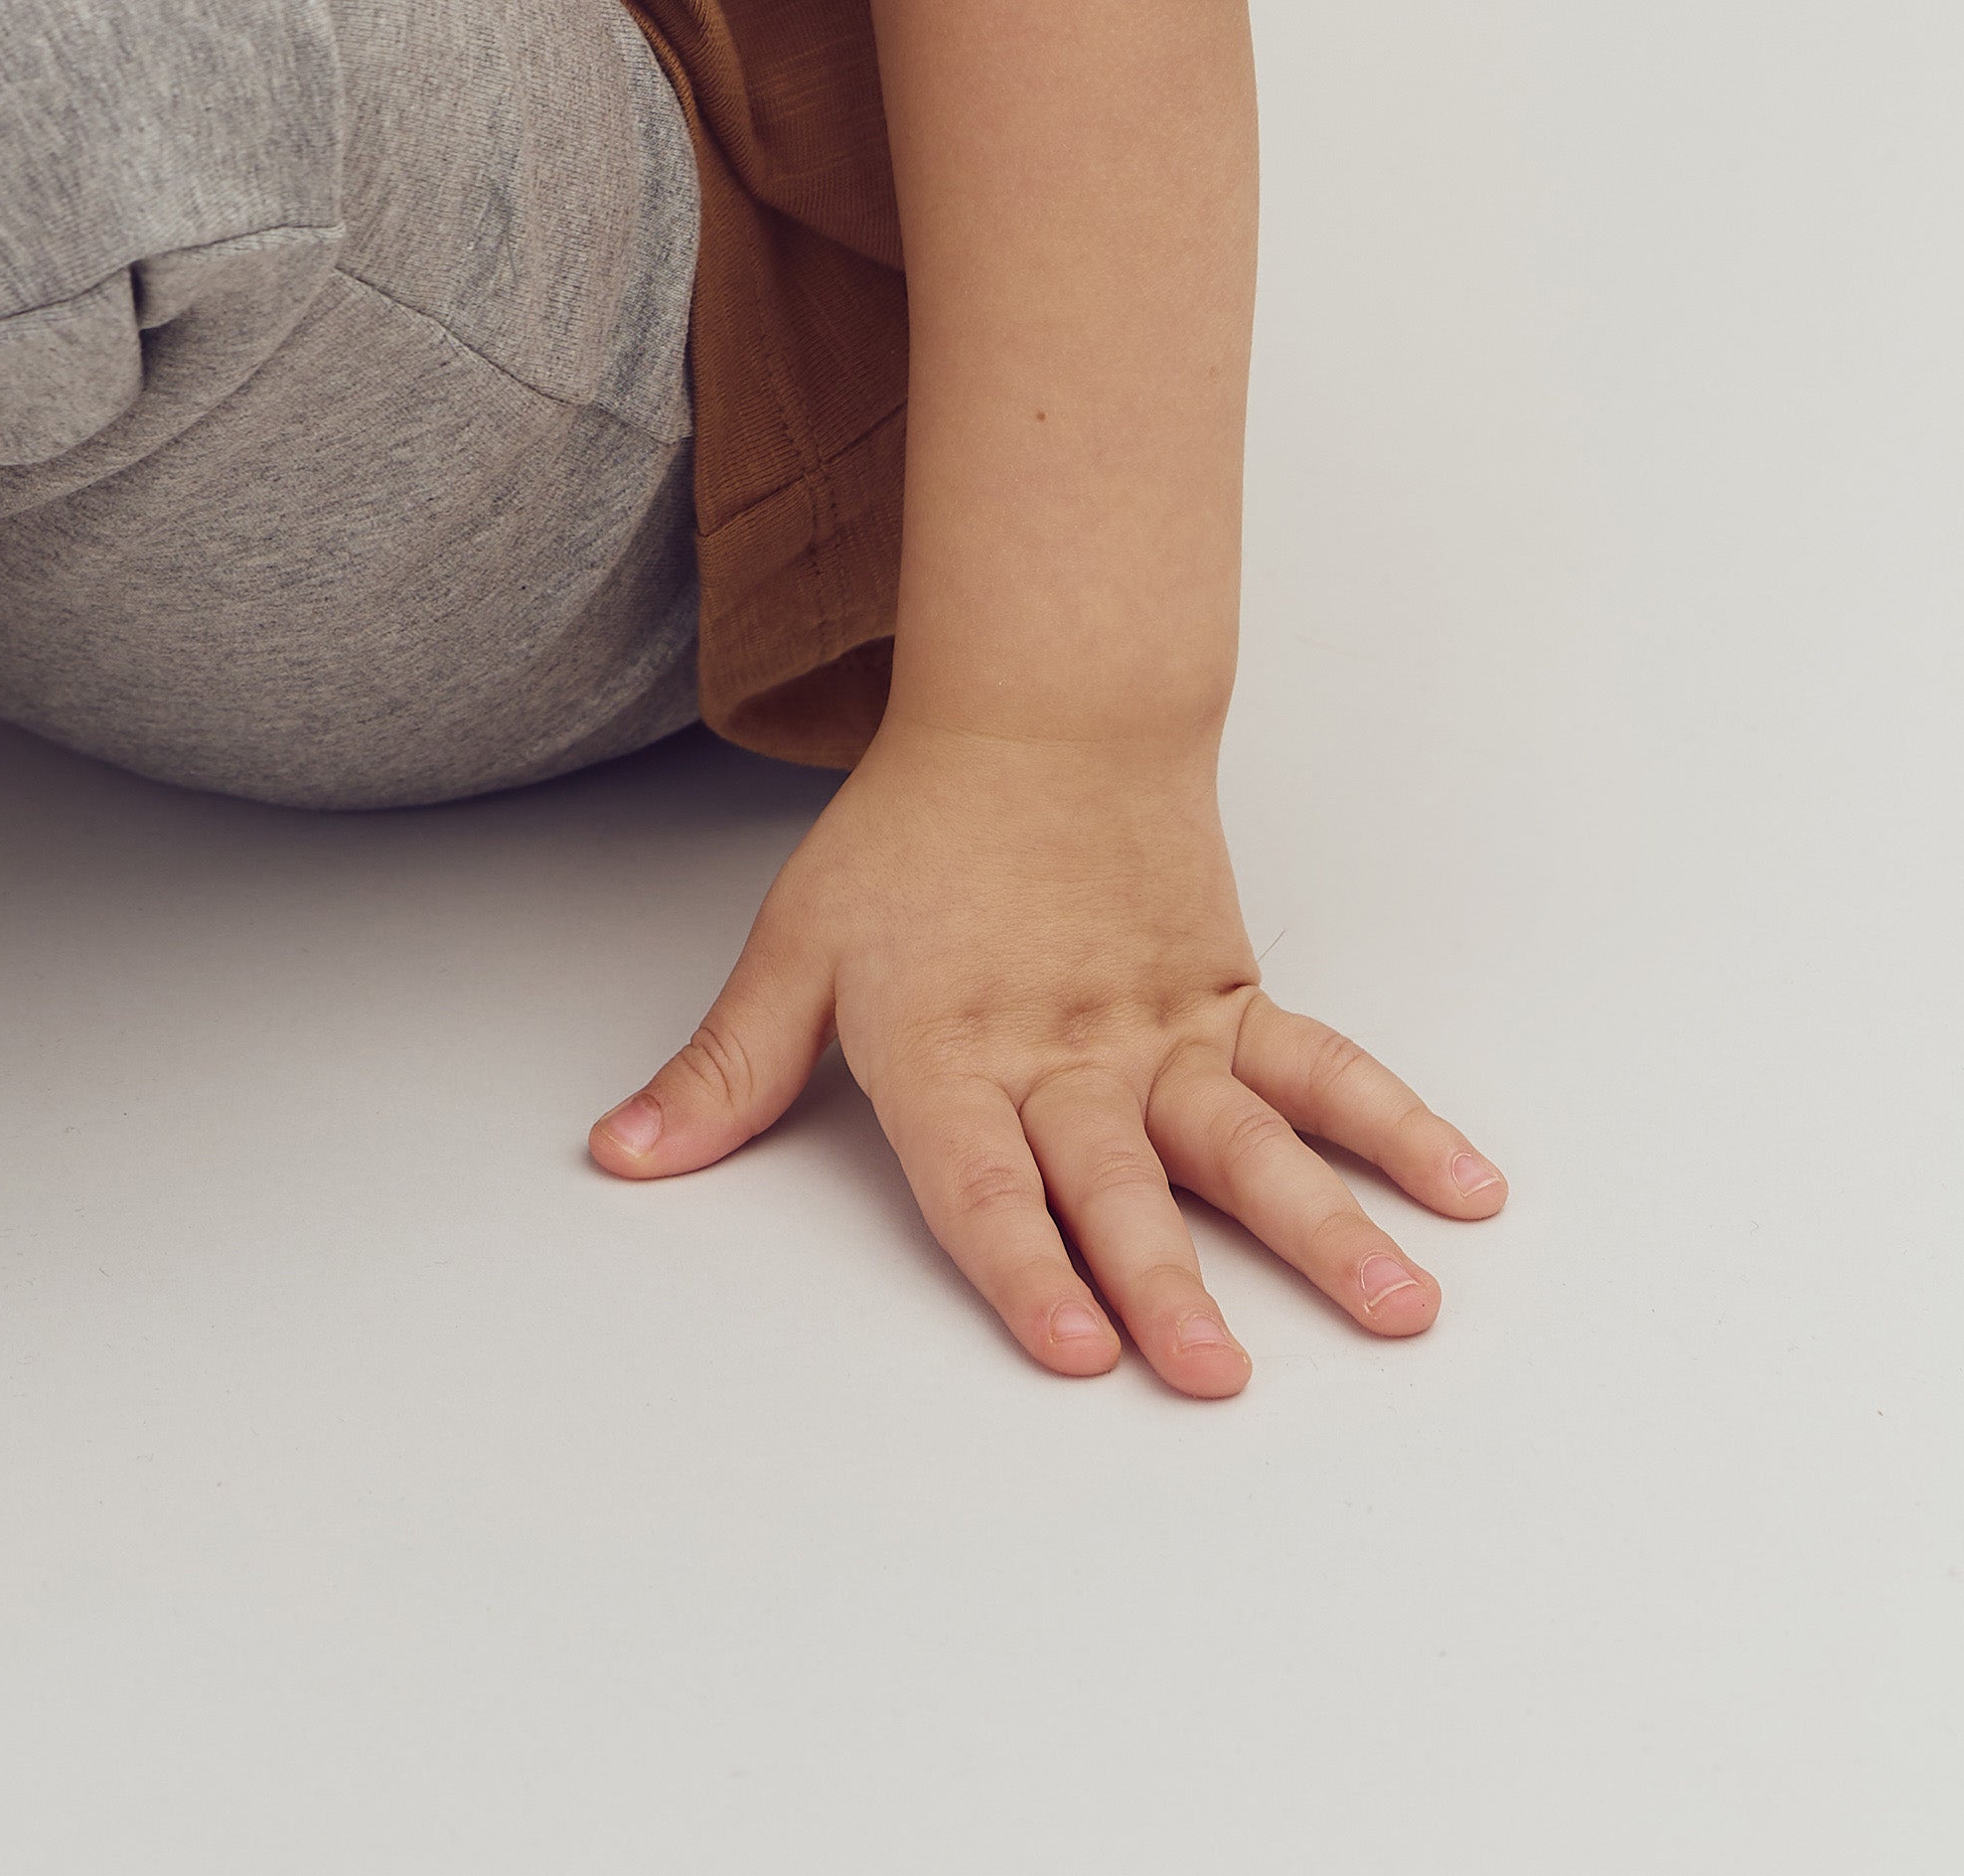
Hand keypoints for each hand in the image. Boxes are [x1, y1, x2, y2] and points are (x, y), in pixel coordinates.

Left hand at [588, 719, 1505, 1392]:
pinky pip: (1323, 1067)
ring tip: (1400, 1304)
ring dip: (1324, 1222)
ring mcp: (1162, 1031)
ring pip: (1248, 1135)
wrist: (1037, 714)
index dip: (1027, 1265)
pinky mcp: (1231, 1002)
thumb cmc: (910, 843)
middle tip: (1216, 1373)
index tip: (1078, 1349)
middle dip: (1168, 1280)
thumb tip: (622, 1156)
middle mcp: (1066, 1053)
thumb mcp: (796, 948)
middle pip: (1121, 1178)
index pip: (987, 1178)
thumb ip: (723, 1074)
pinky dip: (1396, 1123)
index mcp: (951, 1050)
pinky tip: (1464, 1188)